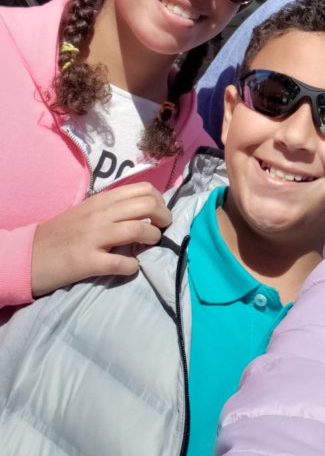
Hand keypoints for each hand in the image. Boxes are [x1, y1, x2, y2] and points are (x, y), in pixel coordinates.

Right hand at [31, 182, 171, 296]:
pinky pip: (122, 262)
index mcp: (102, 200)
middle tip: (162, 229)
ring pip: (138, 230)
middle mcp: (100, 214)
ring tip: (148, 245)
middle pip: (147, 205)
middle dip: (164, 218)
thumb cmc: (63, 233)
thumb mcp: (88, 211)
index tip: (160, 214)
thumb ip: (114, 208)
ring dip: (152, 239)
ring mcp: (94, 237)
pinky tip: (131, 266)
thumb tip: (147, 210)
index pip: (143, 189)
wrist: (29, 255)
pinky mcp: (87, 261)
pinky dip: (133, 266)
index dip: (160, 201)